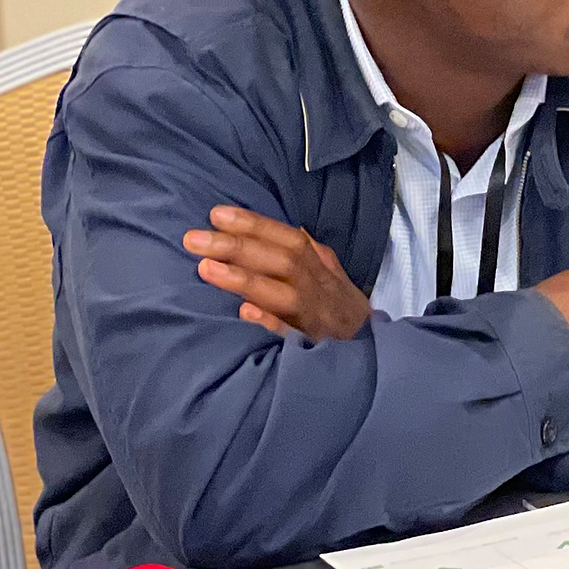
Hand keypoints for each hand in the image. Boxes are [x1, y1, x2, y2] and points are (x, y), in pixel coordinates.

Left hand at [183, 206, 370, 340]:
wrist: (374, 353)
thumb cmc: (345, 312)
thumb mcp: (335, 278)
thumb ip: (313, 255)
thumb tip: (292, 227)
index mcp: (322, 270)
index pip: (290, 240)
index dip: (256, 225)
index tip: (217, 214)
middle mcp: (320, 290)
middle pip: (282, 262)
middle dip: (238, 247)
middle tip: (194, 239)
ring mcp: (317, 319)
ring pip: (284, 295)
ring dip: (247, 280)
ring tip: (205, 268)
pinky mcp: (314, 348)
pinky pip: (292, 336)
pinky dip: (271, 323)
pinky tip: (244, 313)